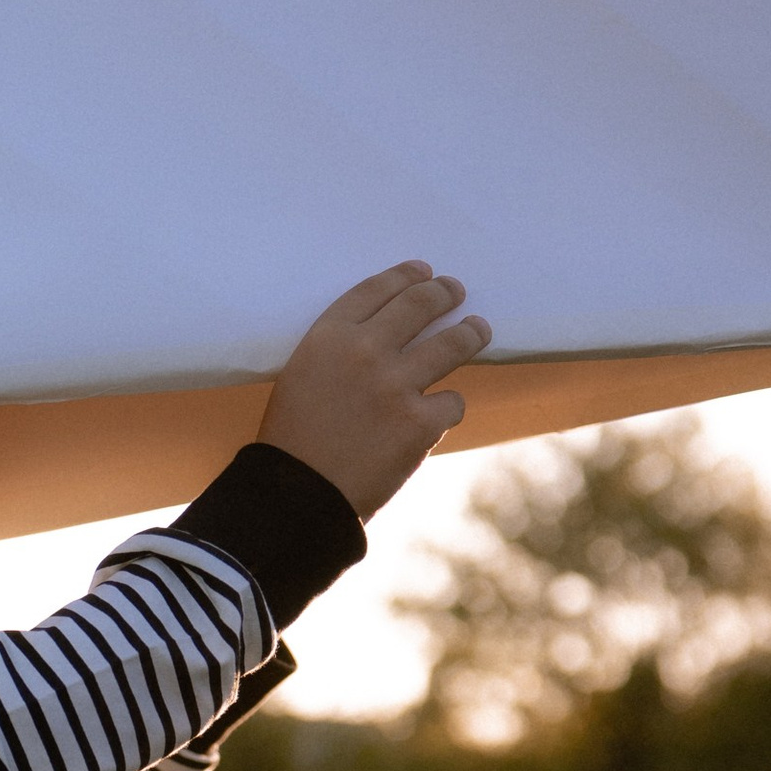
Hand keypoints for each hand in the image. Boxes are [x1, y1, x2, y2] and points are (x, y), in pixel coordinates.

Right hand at [257, 264, 493, 519]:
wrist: (297, 498)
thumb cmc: (292, 442)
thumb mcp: (301, 379)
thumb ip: (338, 353)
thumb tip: (386, 337)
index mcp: (329, 338)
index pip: (377, 290)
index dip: (406, 276)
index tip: (423, 272)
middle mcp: (365, 352)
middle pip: (420, 304)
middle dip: (443, 293)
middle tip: (454, 291)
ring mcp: (396, 386)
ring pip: (453, 343)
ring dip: (471, 332)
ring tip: (478, 329)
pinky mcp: (420, 422)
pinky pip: (452, 402)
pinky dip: (445, 409)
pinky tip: (434, 417)